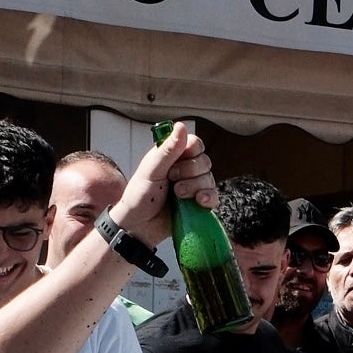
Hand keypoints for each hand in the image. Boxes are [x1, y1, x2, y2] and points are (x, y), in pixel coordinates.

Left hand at [111, 125, 211, 247]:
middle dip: (190, 172)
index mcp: (173, 156)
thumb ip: (168, 150)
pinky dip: (208, 198)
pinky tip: (198, 202)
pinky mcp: (198, 204)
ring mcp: (193, 186)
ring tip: (178, 195)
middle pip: (204, 161)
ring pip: (210, 179)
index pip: (195, 143)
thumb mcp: (151, 171)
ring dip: (195, 186)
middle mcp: (185, 169)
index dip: (191, 152)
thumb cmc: (139, 196)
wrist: (139, 226)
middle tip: (172, 180)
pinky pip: (213, 196)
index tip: (175, 163)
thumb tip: (181, 126)